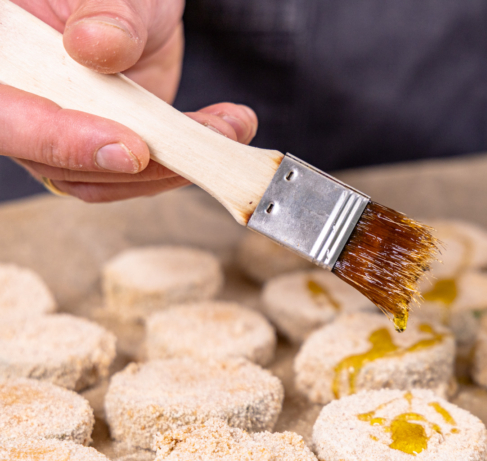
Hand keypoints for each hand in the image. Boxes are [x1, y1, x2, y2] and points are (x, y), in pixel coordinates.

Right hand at [3, 0, 257, 201]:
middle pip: (57, 163)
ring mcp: (63, 132)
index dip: (61, 141)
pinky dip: (185, 161)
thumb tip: (95, 45)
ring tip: (227, 130)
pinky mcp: (104, 147)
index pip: (9, 117)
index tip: (130, 148)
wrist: (137, 5)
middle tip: (199, 147)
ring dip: (171, 168)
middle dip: (139, 163)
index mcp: (4, 56)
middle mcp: (24, 103)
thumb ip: (104, 12)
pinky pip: (135, 174)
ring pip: (101, 180)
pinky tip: (226, 131)